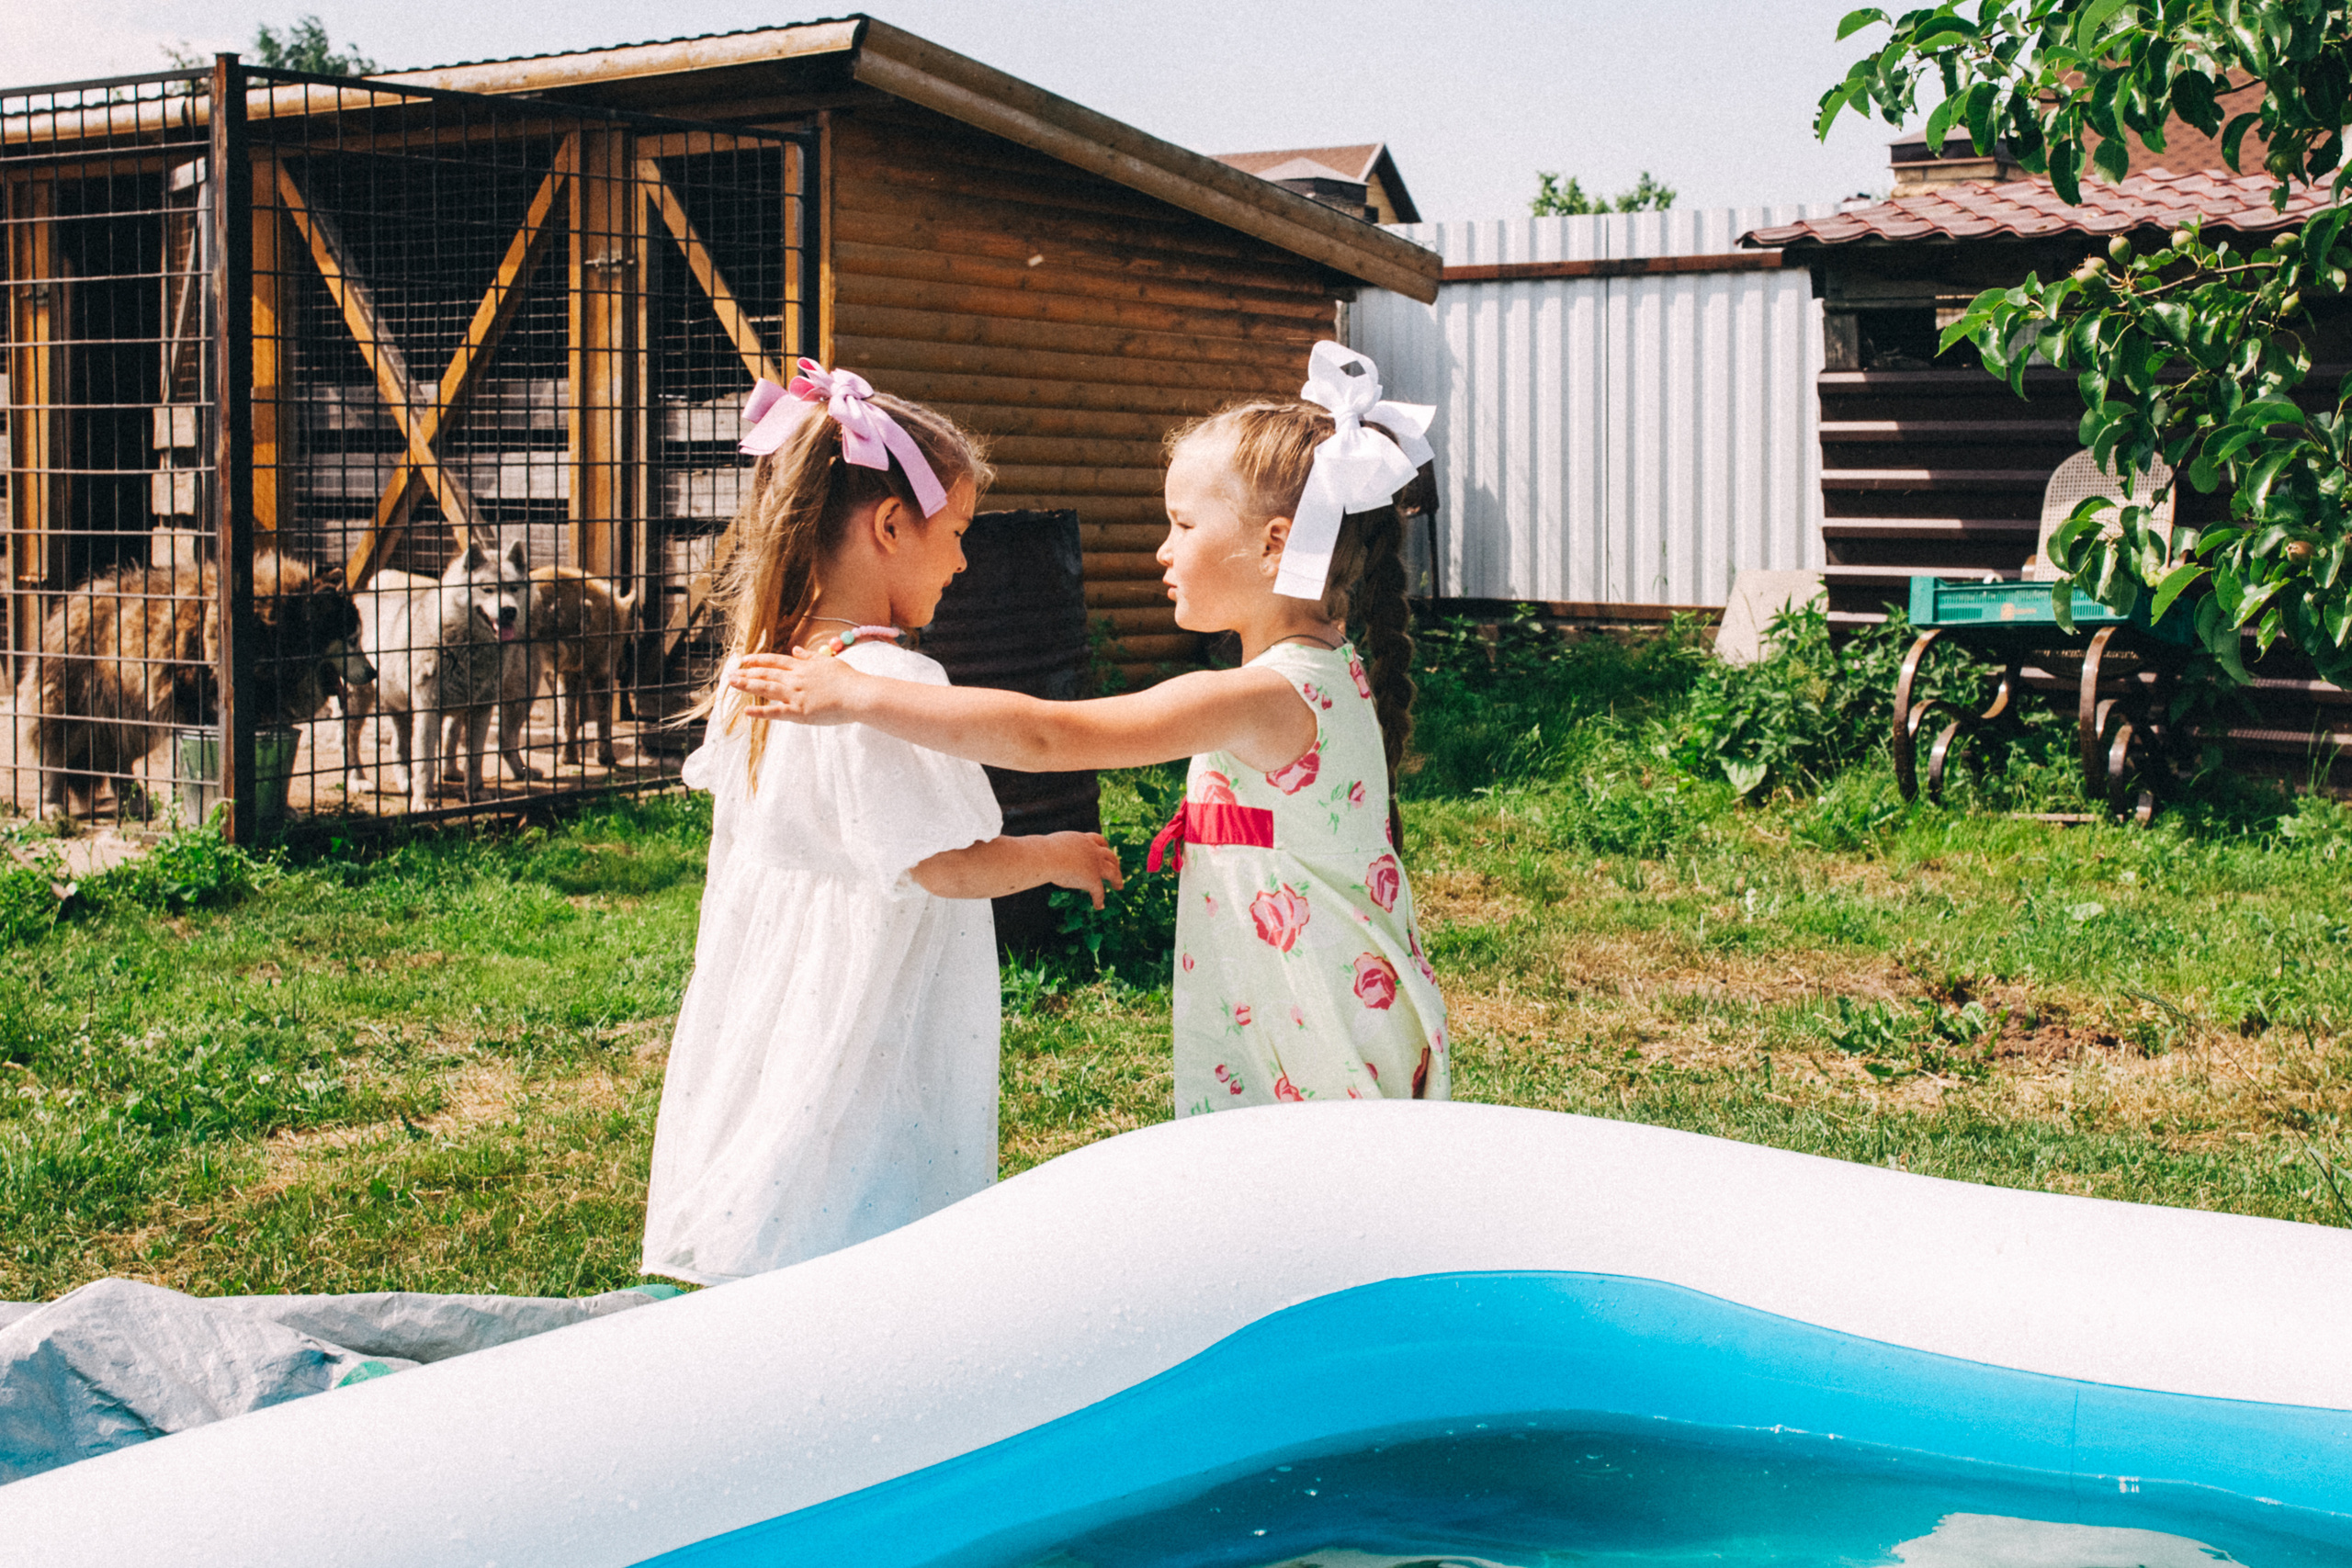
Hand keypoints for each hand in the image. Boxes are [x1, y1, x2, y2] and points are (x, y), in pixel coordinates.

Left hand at [729, 650, 860, 723]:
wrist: (858, 695)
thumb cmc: (848, 679)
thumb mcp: (828, 661)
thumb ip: (810, 656)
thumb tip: (796, 650)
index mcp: (803, 667)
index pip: (775, 661)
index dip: (758, 660)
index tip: (744, 660)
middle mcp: (795, 679)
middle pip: (766, 674)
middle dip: (746, 673)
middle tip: (730, 674)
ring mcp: (796, 695)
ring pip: (766, 689)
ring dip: (747, 686)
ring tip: (732, 684)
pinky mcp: (799, 713)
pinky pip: (776, 712)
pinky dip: (760, 712)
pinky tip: (747, 711)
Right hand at [1042, 831, 1125, 909]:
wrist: (1047, 857)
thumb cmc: (1042, 852)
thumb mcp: (1052, 846)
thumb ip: (1055, 851)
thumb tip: (1044, 857)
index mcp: (1083, 840)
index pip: (1098, 840)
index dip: (1103, 847)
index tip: (1105, 850)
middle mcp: (1093, 850)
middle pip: (1110, 855)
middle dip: (1114, 863)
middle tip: (1116, 869)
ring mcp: (1095, 865)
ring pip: (1113, 872)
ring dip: (1117, 879)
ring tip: (1119, 886)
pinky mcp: (1093, 879)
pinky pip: (1099, 892)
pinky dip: (1099, 899)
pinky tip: (1099, 906)